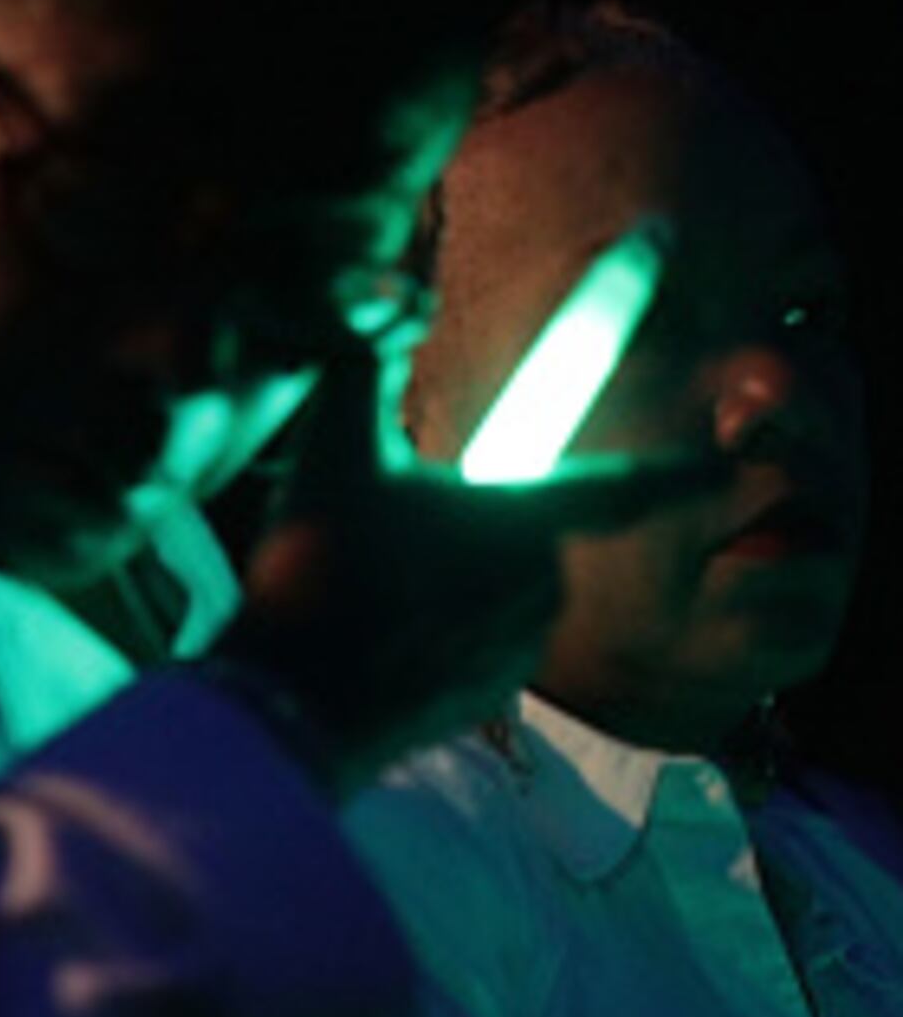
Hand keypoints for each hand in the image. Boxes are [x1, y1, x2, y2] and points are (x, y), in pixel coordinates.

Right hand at [211, 347, 718, 796]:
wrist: (289, 705)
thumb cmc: (316, 570)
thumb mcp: (331, 449)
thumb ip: (361, 368)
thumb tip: (378, 311)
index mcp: (520, 519)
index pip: (623, 485)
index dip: (681, 471)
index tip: (727, 466)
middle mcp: (541, 585)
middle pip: (519, 536)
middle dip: (468, 530)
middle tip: (386, 537)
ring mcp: (519, 650)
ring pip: (497, 593)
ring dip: (449, 585)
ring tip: (367, 594)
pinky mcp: (487, 700)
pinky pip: (477, 650)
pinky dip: (436, 639)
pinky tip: (372, 641)